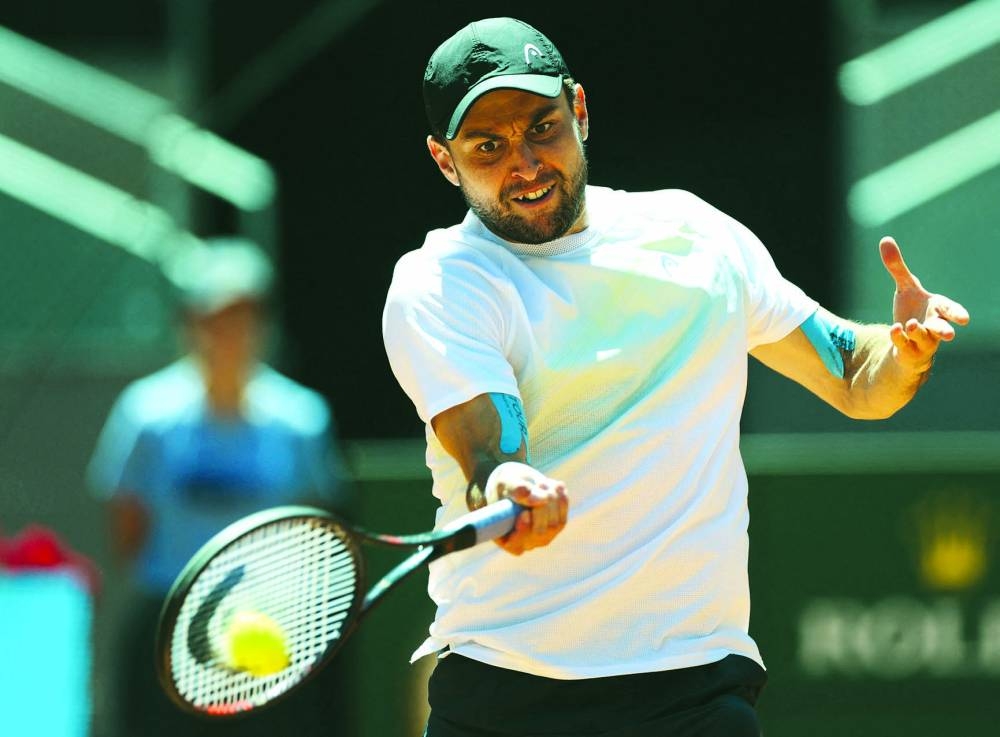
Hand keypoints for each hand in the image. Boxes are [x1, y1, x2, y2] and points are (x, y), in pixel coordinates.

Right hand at [485, 462, 567, 555]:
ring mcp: (541, 536)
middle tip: (539, 484)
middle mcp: (524, 542)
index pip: (514, 544)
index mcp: (504, 537)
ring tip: (543, 482)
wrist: (518, 481)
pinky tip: (556, 485)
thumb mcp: (505, 482)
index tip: (524, 513)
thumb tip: (539, 500)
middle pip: (539, 533)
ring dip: (552, 501)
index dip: (522, 532)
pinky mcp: (554, 527)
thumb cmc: (505, 484)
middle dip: (541, 508)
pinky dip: (561, 500)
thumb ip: (517, 489)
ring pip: (555, 525)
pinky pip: (563, 517)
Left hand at [880, 237, 968, 371]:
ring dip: (918, 332)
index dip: (956, 314)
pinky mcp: (909, 350)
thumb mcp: (905, 287)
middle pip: (941, 328)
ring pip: (923, 338)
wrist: (905, 339)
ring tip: (910, 324)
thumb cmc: (912, 310)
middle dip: (944, 330)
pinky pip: (905, 345)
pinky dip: (899, 338)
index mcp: (937, 309)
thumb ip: (897, 266)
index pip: (949, 310)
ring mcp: (922, 341)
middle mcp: (933, 326)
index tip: (964, 319)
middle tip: (950, 334)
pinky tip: (894, 329)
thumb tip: (885, 239)